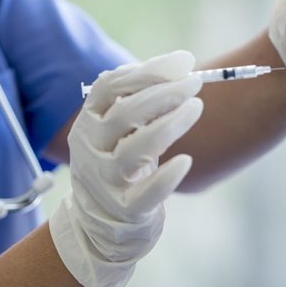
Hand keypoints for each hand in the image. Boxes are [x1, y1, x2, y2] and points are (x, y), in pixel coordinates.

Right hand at [49, 50, 203, 286]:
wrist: (100, 226)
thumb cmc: (120, 165)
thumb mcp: (120, 131)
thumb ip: (141, 100)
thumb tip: (181, 64)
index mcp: (89, 122)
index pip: (110, 86)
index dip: (148, 70)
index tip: (184, 60)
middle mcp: (91, 149)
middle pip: (124, 114)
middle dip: (163, 93)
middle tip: (196, 82)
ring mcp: (105, 181)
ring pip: (135, 150)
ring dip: (169, 125)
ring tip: (196, 107)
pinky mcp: (125, 210)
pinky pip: (147, 193)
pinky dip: (166, 177)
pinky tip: (185, 161)